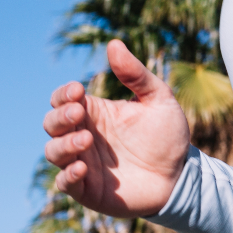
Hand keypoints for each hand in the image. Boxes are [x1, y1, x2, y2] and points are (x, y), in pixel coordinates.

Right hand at [43, 40, 190, 217]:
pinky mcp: (87, 189)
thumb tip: (114, 44)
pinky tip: (81, 168)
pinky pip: (65, 183)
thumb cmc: (167, 136)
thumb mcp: (159, 100)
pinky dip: (68, 176)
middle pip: (52, 123)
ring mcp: (83, 162)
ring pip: (53, 152)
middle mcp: (83, 136)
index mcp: (94, 113)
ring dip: (64, 144)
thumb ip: (136, 75)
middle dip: (60, 116)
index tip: (78, 91)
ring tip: (86, 140)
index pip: (62, 100)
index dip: (63, 95)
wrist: (181, 176)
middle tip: (80, 112)